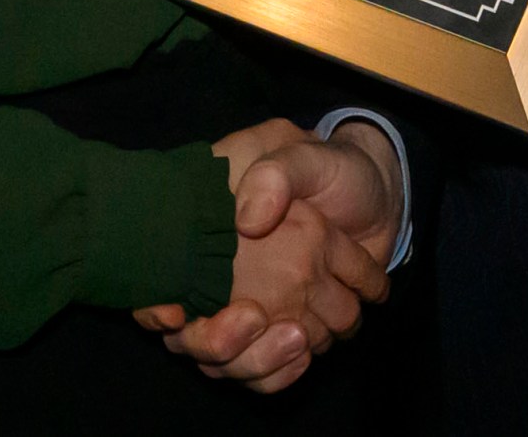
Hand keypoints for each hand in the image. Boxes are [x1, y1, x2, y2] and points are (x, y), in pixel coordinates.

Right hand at [134, 123, 401, 391]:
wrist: (375, 198)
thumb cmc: (332, 169)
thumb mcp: (303, 155)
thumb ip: (277, 174)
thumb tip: (249, 220)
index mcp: (209, 228)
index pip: (157, 278)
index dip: (152, 305)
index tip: (172, 315)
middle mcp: (215, 275)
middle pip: (186, 336)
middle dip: (214, 341)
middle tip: (253, 318)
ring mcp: (243, 306)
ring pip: (223, 362)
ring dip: (256, 358)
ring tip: (297, 336)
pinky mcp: (273, 330)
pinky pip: (258, 372)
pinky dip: (277, 374)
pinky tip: (302, 354)